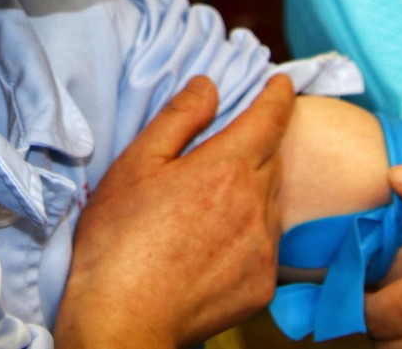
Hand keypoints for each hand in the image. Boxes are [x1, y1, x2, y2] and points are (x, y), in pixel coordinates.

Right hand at [54, 73, 295, 347]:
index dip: (278, 95)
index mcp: (226, 167)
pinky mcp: (262, 283)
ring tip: (215, 197)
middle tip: (234, 142)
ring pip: (272, 200)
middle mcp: (255, 203)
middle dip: (260, 142)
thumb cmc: (119, 240)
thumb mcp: (137, 164)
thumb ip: (179, 118)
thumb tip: (209, 86)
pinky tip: (217, 240)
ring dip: (255, 188)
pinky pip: (267, 243)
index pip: (269, 119)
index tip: (282, 82)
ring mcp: (263, 247)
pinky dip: (251, 231)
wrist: (123, 320)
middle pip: (272, 158)